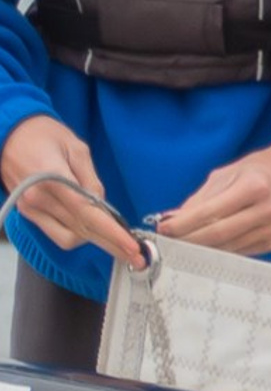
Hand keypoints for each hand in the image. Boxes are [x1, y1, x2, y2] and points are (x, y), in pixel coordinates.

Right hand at [0, 113, 146, 270]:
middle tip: (137, 257)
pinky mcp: (28, 213)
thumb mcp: (76, 148)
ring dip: (95, 241)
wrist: (8, 133)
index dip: (112, 233)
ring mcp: (30, 209)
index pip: (87, 213)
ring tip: (118, 241)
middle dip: (112, 245)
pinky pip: (56, 233)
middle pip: (81, 230)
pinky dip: (77, 235)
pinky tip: (95, 232)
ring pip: (69, 238)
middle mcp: (38, 199)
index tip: (132, 246)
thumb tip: (104, 207)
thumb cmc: (43, 134)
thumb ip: (92, 181)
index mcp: (52, 178)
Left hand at [152, 133, 270, 256]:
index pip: (210, 213)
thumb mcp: (229, 172)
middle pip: (218, 235)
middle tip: (168, 242)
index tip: (163, 229)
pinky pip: (240, 251)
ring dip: (202, 249)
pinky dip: (220, 250)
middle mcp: (267, 210)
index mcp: (254, 187)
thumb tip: (174, 218)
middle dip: (188, 240)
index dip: (183, 224)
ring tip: (182, 245)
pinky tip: (207, 247)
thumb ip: (201, 197)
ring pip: (228, 247)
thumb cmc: (262, 168)